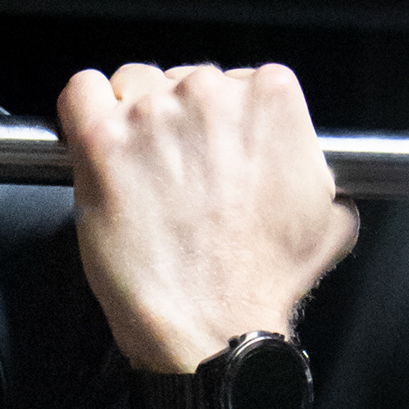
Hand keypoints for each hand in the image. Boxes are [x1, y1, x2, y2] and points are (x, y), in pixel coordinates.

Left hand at [57, 60, 357, 373]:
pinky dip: (83, 110)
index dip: (220, 123)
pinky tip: (95, 143)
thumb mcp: (329, 217)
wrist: (213, 328)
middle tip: (175, 178)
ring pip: (130, 85)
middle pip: (180, 82)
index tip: (212, 155)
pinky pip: (80, 92)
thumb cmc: (262, 283)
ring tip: (137, 173)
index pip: (235, 80)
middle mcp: (210, 93)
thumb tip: (307, 164)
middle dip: (175, 125)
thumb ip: (314, 167)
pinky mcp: (101, 142)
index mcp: (271, 97)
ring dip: (130, 120)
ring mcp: (152, 115)